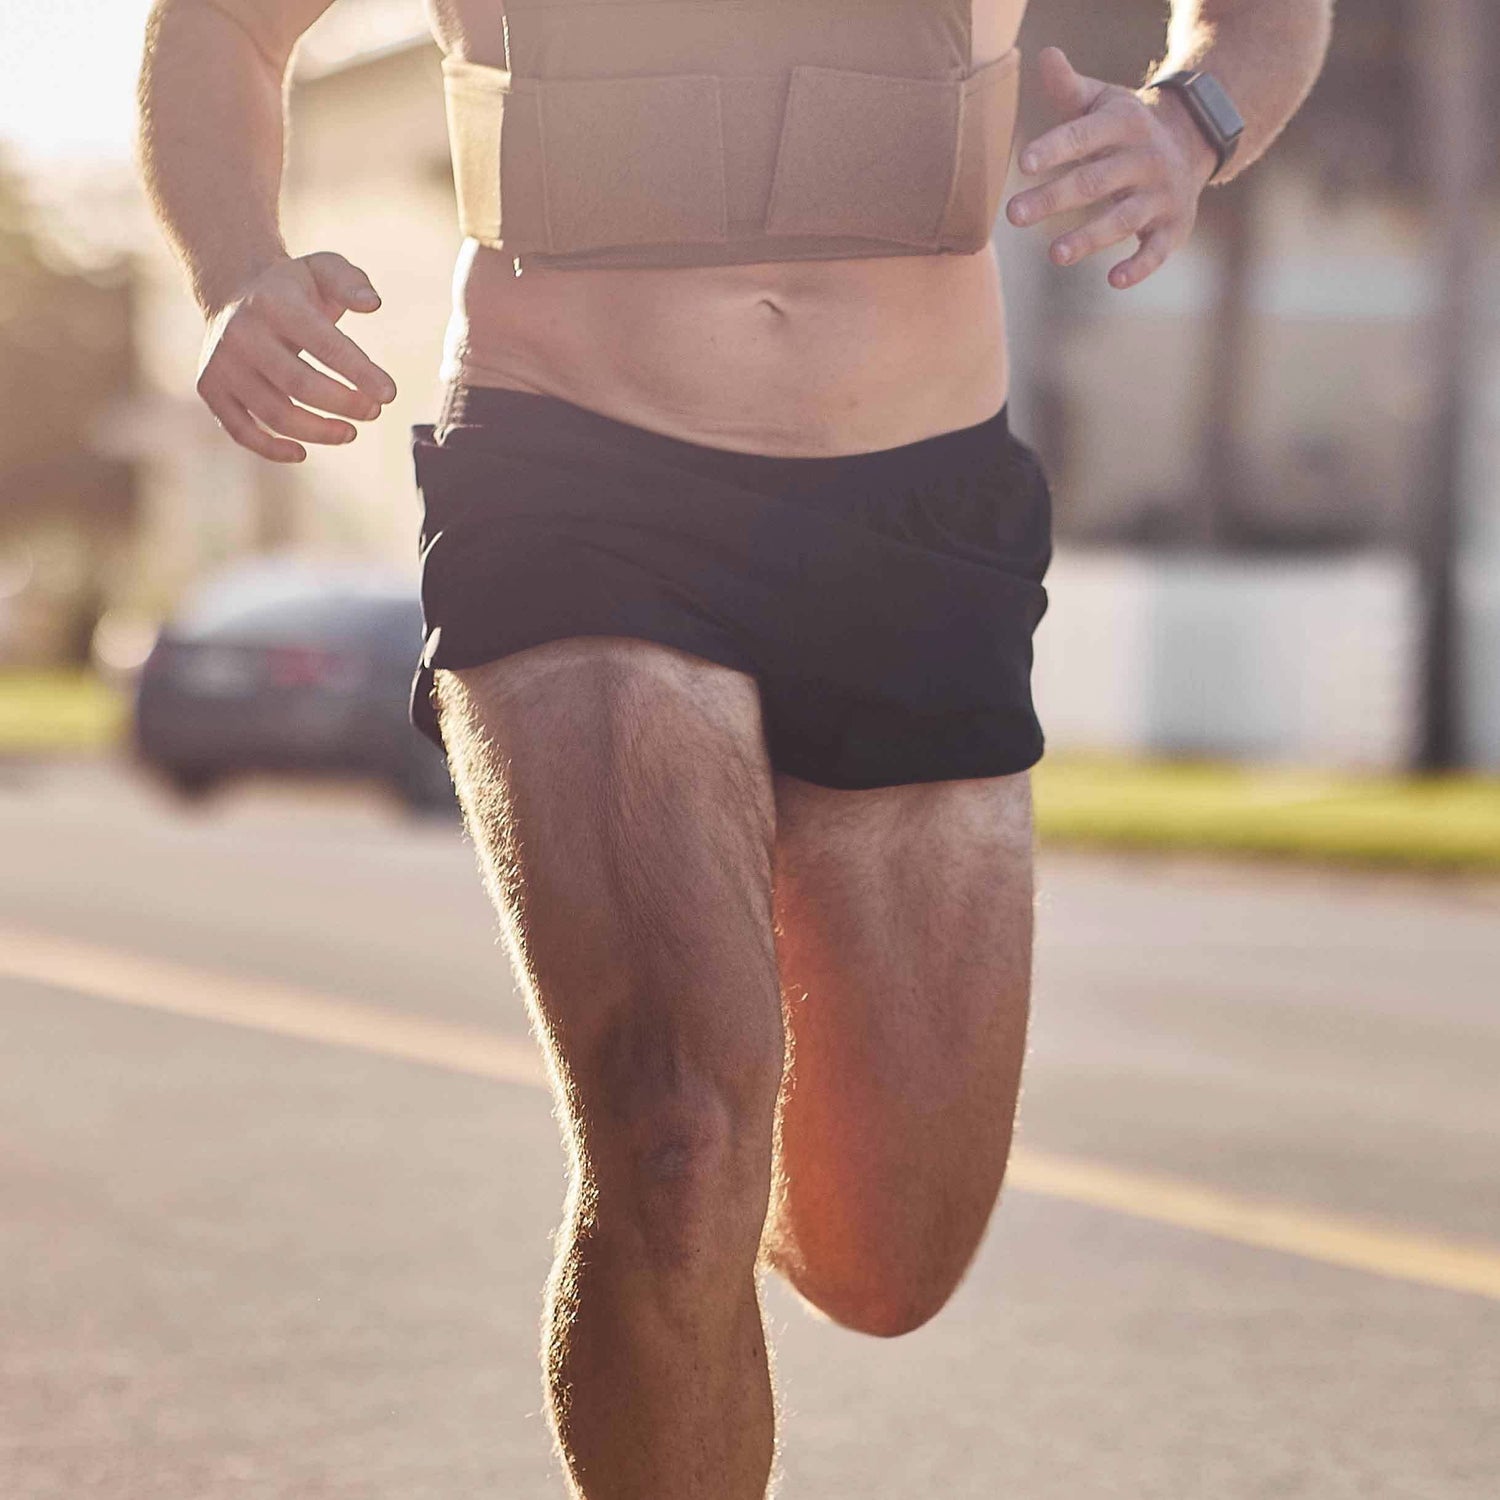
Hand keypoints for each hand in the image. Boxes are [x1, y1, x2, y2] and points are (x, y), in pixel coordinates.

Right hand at [195, 251, 398, 462]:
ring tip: (349, 432)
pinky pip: (241, 430)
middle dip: (345, 404)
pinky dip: (272, 449)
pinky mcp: (211, 387)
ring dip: (319, 432)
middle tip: (374, 412)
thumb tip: (373, 304)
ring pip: (275, 414)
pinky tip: (303, 452)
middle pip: (300, 385)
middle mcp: (242, 333)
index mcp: (274, 302)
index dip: (360, 373)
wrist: (234, 290)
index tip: (389, 394)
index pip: (324, 344)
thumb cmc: (292, 289)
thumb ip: (352, 282)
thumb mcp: (323, 269)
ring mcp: (222, 363)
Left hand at [1005, 46, 1219, 289]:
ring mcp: (1161, 195)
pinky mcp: (1172, 227)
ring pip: (1123, 219)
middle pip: (1095, 182)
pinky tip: (1114, 281)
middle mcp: (1145, 159)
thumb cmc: (1124, 129)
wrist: (1188, 146)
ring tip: (1054, 254)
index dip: (1055, 148)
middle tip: (1013, 214)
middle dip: (1054, 198)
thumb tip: (1045, 55)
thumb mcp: (1102, 104)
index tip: (1023, 163)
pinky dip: (1140, 267)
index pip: (1084, 136)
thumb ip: (1070, 89)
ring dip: (1090, 237)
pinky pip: (1156, 251)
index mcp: (1124, 124)